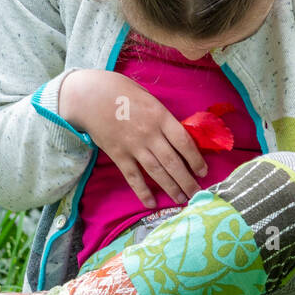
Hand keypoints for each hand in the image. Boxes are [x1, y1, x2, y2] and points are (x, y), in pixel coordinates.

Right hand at [58, 69, 207, 208]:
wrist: (90, 96)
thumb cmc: (121, 91)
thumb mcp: (148, 97)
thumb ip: (162, 116)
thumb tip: (176, 134)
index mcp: (160, 116)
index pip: (184, 142)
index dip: (196, 159)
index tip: (203, 171)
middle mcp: (150, 134)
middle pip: (173, 162)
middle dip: (187, 180)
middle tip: (197, 194)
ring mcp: (133, 146)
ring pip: (156, 172)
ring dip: (171, 188)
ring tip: (181, 200)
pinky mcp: (118, 155)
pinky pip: (133, 176)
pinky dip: (142, 191)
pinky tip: (151, 203)